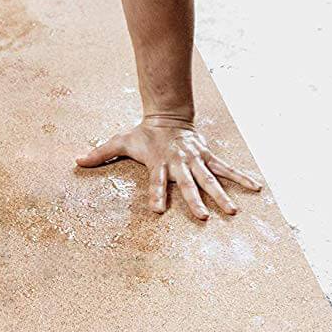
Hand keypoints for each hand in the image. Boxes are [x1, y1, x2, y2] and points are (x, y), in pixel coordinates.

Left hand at [75, 118, 262, 220]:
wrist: (168, 115)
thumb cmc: (143, 134)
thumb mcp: (120, 141)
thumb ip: (100, 153)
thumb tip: (76, 160)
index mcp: (158, 162)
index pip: (156, 181)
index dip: (156, 194)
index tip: (158, 211)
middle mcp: (179, 163)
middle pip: (187, 183)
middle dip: (195, 199)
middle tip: (203, 217)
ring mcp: (196, 159)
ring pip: (210, 178)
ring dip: (222, 194)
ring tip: (233, 210)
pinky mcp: (208, 156)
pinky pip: (226, 168)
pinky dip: (241, 178)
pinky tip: (256, 188)